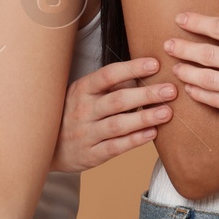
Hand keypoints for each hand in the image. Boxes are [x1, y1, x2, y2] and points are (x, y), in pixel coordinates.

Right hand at [52, 56, 176, 172]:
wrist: (47, 146)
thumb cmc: (74, 113)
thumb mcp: (85, 94)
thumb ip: (111, 85)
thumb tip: (143, 71)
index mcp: (81, 89)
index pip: (108, 75)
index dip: (132, 68)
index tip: (155, 64)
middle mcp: (82, 110)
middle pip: (117, 100)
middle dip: (146, 94)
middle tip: (171, 90)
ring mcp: (85, 134)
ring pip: (118, 125)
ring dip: (145, 118)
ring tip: (167, 112)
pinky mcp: (91, 154)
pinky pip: (116, 147)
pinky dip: (135, 140)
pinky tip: (153, 133)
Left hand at [164, 12, 218, 141]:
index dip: (197, 23)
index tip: (181, 19)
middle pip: (208, 53)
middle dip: (184, 47)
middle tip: (168, 44)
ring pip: (208, 78)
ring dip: (187, 72)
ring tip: (175, 67)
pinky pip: (218, 101)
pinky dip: (200, 93)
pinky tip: (191, 88)